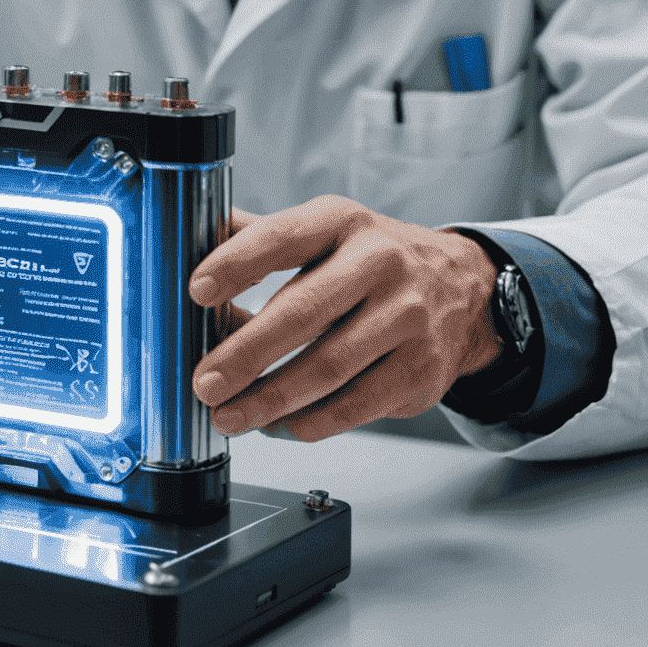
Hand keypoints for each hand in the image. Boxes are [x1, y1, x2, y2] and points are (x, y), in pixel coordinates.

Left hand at [188, 195, 501, 441]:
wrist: (461, 287)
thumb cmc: (370, 259)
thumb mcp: (321, 230)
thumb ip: (256, 237)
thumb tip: (186, 244)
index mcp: (341, 221)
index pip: (282, 237)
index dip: (237, 264)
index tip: (197, 291)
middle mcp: (381, 263)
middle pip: (303, 313)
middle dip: (245, 354)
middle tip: (206, 382)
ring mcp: (407, 317)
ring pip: (329, 368)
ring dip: (271, 399)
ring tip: (231, 414)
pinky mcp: (421, 369)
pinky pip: (356, 405)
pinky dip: (310, 422)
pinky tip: (280, 425)